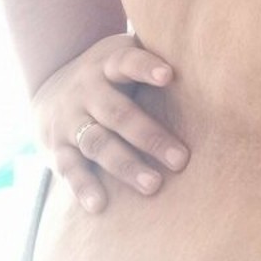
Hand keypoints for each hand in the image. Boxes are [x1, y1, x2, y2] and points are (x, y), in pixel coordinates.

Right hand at [31, 33, 188, 213]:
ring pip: (97, 143)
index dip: (146, 67)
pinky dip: (83, 187)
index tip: (169, 76)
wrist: (49, 89)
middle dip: (149, 137)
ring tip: (153, 185)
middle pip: (118, 114)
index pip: (127, 62)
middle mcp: (87, 91)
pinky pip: (69, 168)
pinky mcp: (56, 147)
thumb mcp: (124, 55)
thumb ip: (155, 57)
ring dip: (125, 165)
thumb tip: (211, 56)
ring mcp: (70, 119)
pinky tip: (99, 205)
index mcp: (108, 64)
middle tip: (181, 160)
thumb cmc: (111, 75)